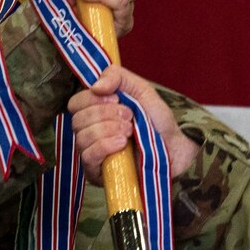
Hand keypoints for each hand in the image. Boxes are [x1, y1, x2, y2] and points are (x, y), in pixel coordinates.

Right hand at [68, 64, 198, 184]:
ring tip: (129, 131)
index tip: (116, 100)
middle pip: (78, 120)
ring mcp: (92, 153)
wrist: (174, 147)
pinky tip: (122, 144)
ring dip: (108, 130)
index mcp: (95, 111)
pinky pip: (88, 156)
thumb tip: (95, 86)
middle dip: (106, 115)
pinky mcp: (97, 172)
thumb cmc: (156, 120)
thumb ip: (117, 77)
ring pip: (82, 137)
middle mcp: (89, 132)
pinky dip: (105, 146)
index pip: (76, 103)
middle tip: (129, 117)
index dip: (92, 99)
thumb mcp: (140, 89)